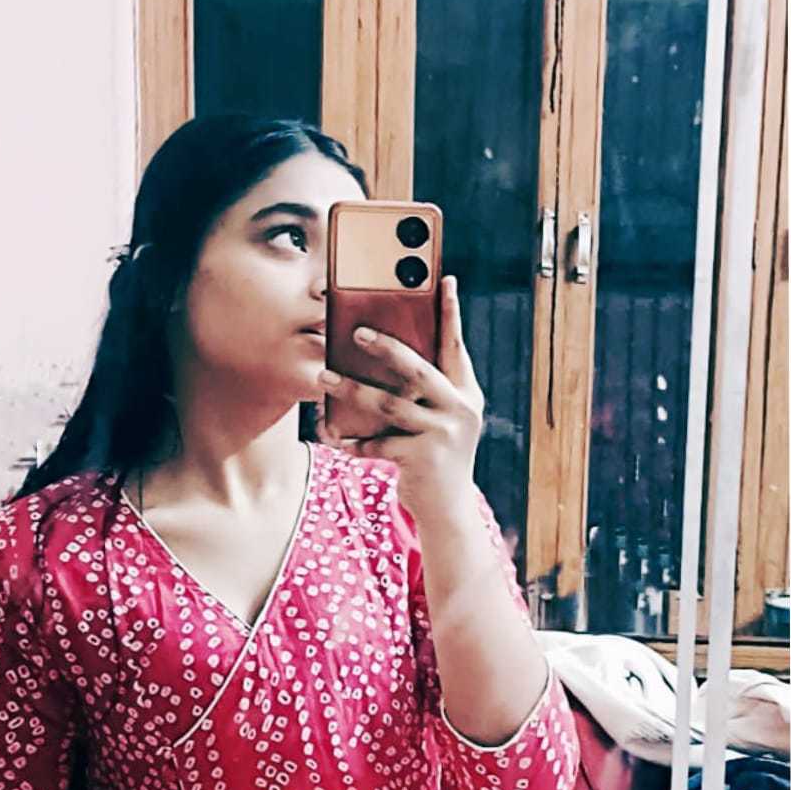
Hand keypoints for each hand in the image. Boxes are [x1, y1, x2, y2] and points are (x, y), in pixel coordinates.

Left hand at [315, 274, 485, 532]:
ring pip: (389, 405)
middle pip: (418, 370)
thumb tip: (383, 352)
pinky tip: (334, 437)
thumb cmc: (436, 455)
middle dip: (386, 348)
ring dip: (352, 390)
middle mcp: (460, 411)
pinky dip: (353, 441)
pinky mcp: (421, 460)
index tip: (444, 280)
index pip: (457, 346)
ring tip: (323, 378)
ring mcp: (442, 436)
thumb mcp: (442, 420)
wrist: (448, 509)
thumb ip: (427, 391)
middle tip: (356, 332)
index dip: (451, 313)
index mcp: (467, 394)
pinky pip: (377, 443)